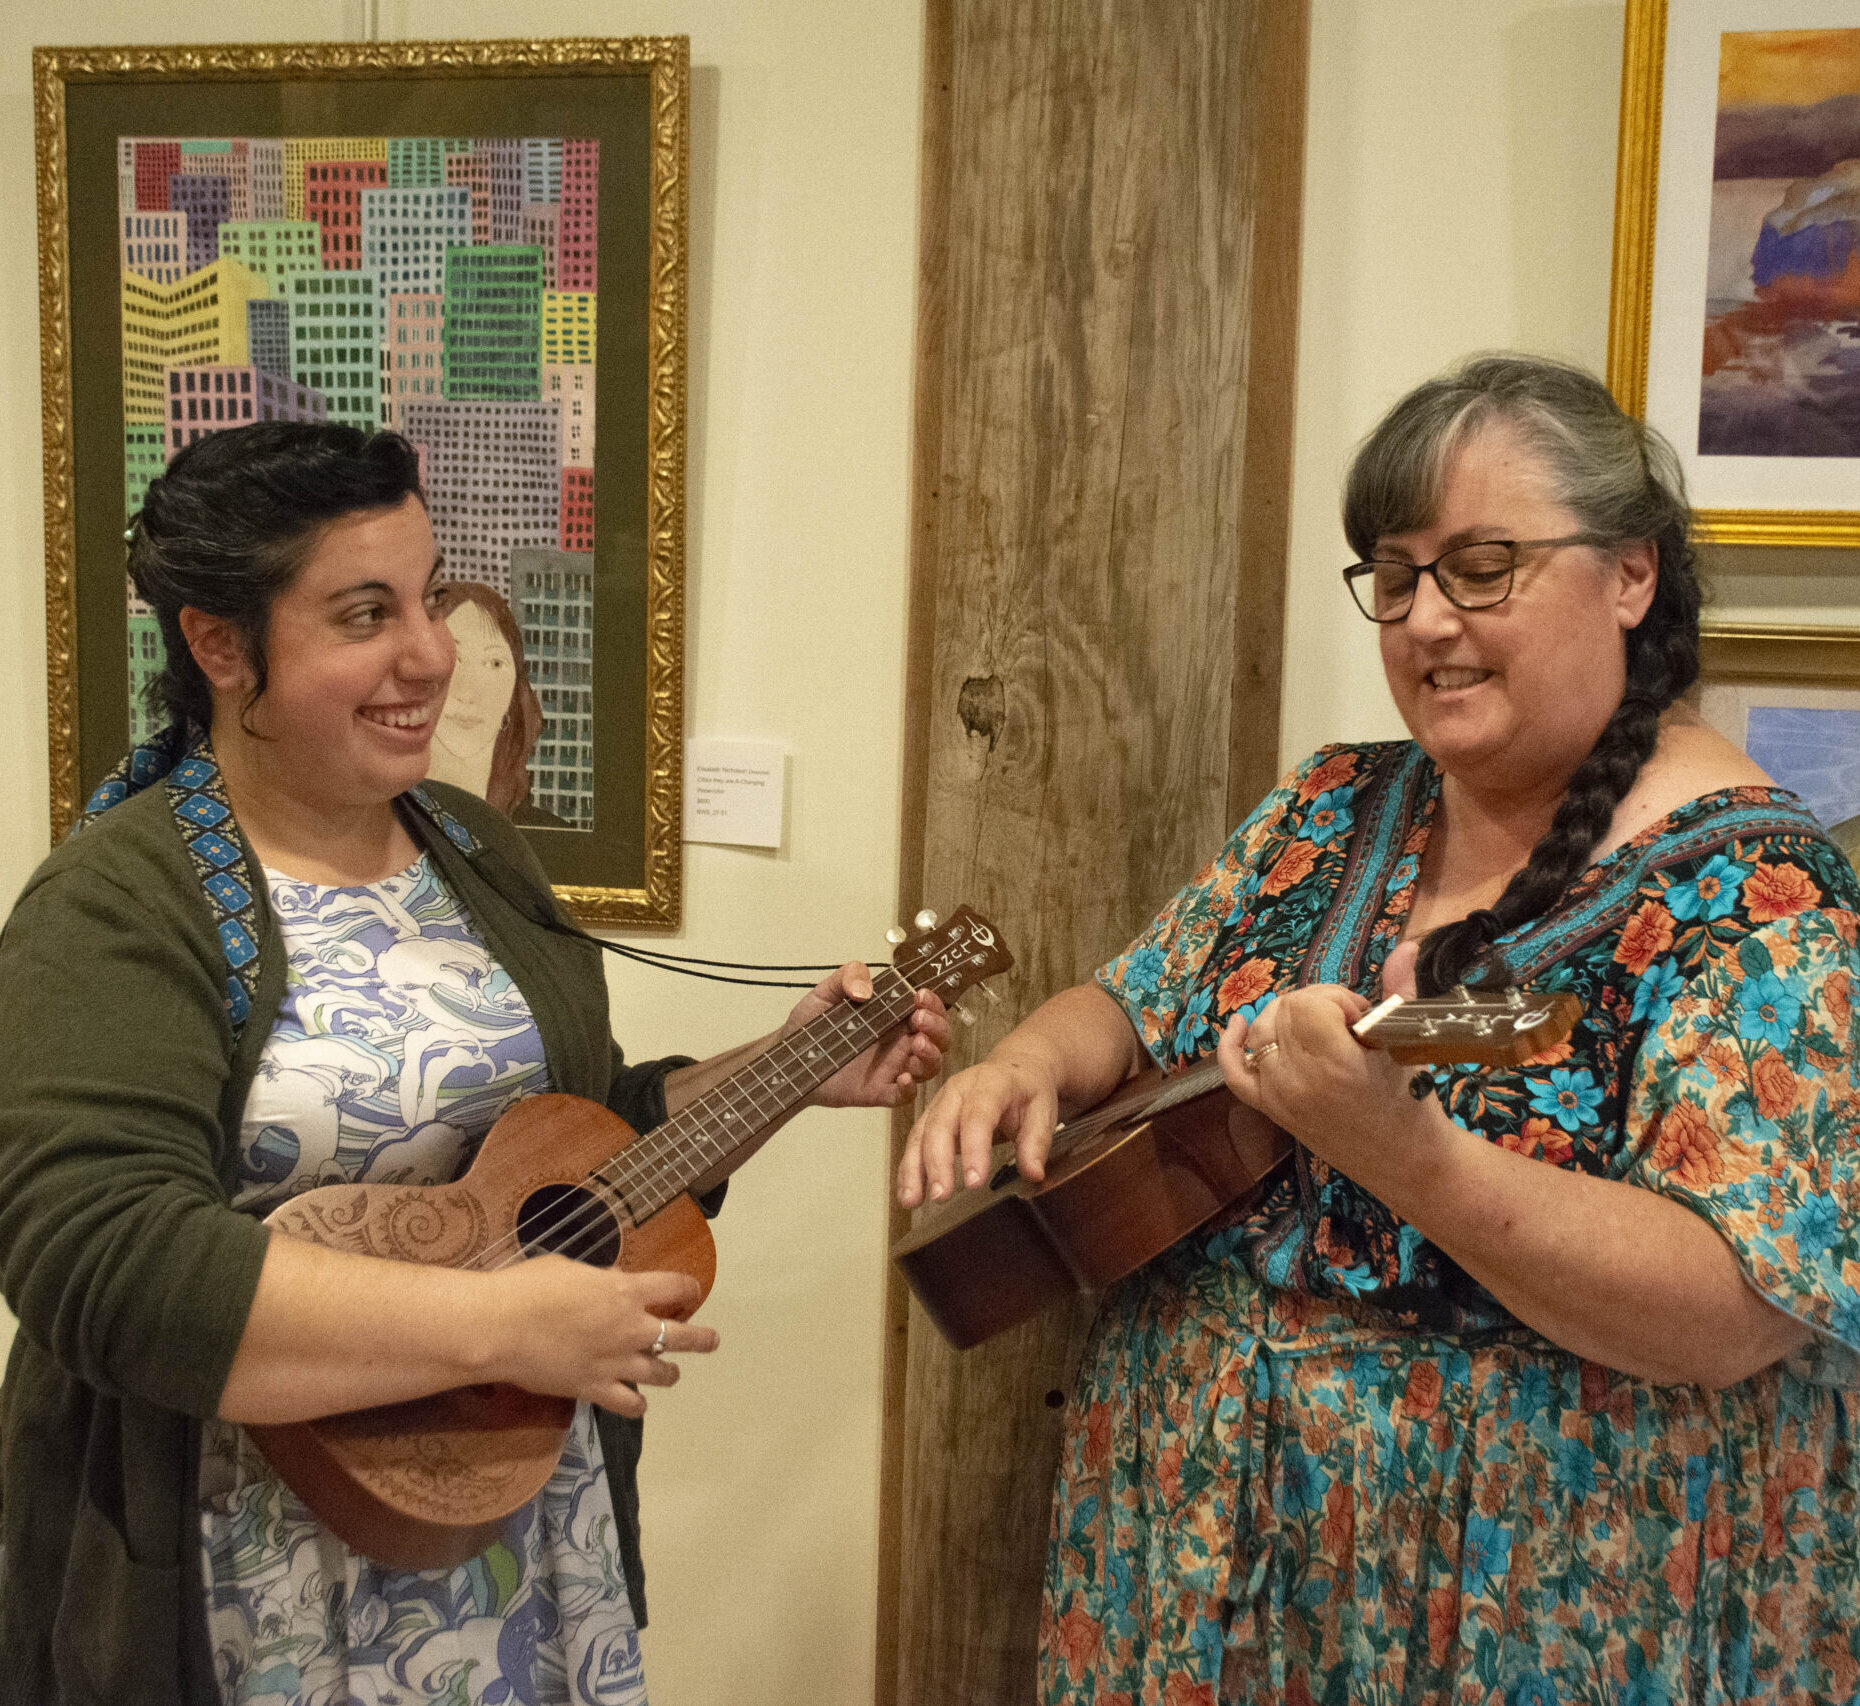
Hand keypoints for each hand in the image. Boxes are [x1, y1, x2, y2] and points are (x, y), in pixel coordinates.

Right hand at [489, 1259, 718, 1418]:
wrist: (499, 1328)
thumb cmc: (529, 1287)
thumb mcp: (572, 1270)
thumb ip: (601, 1280)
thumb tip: (615, 1284)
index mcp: (626, 1291)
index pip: (675, 1287)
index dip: (689, 1288)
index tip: (693, 1291)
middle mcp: (630, 1328)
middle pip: (682, 1336)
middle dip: (701, 1339)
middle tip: (711, 1341)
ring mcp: (615, 1363)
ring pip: (661, 1374)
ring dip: (670, 1372)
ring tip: (672, 1373)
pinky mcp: (594, 1390)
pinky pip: (629, 1405)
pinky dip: (638, 1405)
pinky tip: (639, 1404)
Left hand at [787, 961, 952, 1108]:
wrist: (789, 1059)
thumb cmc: (809, 1026)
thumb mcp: (825, 992)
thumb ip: (846, 976)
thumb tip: (866, 987)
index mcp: (892, 1016)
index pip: (928, 1008)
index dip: (932, 1002)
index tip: (920, 996)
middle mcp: (897, 1042)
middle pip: (938, 1037)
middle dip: (937, 1027)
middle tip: (919, 1018)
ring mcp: (890, 1067)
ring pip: (928, 1066)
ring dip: (930, 1055)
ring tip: (916, 1045)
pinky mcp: (878, 1091)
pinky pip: (904, 1095)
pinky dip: (910, 1088)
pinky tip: (903, 1078)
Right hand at [896, 1052, 1059, 1206]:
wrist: (1015, 1067)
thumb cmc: (1028, 1092)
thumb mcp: (1043, 1111)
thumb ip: (1037, 1142)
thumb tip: (1032, 1174)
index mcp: (990, 1084)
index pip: (978, 1116)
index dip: (974, 1149)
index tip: (974, 1182)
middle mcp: (958, 1089)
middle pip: (941, 1125)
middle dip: (937, 1163)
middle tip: (941, 1197)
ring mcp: (940, 1101)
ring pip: (921, 1133)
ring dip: (913, 1168)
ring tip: (912, 1201)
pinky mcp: (931, 1115)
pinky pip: (916, 1141)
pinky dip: (909, 1167)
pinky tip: (908, 1193)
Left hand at [1215, 977, 1449, 1198]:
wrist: (1404, 1159)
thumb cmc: (1411, 1102)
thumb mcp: (1406, 1044)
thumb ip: (1398, 991)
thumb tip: (1406, 946)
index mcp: (1333, 1064)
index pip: (1307, 1002)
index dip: (1336, 999)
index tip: (1360, 1018)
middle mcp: (1296, 1079)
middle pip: (1283, 1010)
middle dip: (1317, 1005)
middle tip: (1348, 1027)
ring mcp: (1277, 1095)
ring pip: (1260, 1031)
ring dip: (1287, 1019)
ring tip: (1322, 1032)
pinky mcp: (1270, 1109)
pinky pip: (1233, 1072)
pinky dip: (1232, 1044)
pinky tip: (1240, 1023)